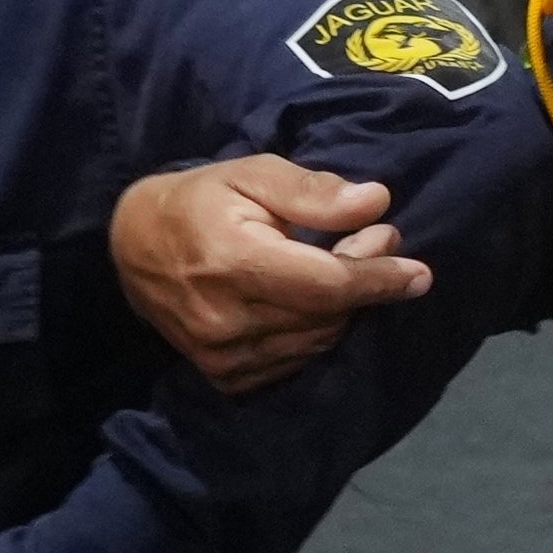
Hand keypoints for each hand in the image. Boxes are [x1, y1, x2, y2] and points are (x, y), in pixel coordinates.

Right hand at [111, 154, 426, 392]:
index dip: (379, 280)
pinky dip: (317, 333)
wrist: (132, 248)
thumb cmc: (199, 201)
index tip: (420, 273)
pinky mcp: (224, 377)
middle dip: (364, 280)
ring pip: (317, 342)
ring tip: (347, 263)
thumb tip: (376, 203)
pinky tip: (315, 301)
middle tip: (377, 239)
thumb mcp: (252, 175)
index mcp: (232, 263)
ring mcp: (223, 357)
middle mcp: (226, 320)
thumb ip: (312, 191)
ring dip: (344, 308)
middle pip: (327, 315)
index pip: (326, 285)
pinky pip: (295, 362)